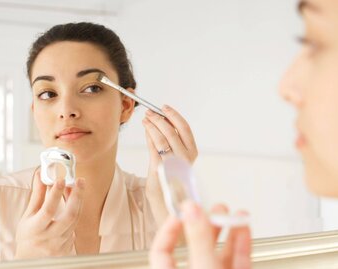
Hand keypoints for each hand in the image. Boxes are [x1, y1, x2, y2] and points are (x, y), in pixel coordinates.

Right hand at [14, 170, 84, 258]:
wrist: (31, 258)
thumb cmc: (28, 234)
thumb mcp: (28, 215)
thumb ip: (37, 195)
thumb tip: (40, 174)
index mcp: (35, 230)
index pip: (48, 210)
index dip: (55, 195)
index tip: (61, 179)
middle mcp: (50, 238)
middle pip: (69, 216)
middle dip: (77, 196)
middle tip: (80, 180)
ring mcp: (61, 243)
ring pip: (75, 219)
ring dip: (78, 200)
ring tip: (78, 185)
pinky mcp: (69, 245)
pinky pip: (76, 224)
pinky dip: (77, 209)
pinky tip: (76, 198)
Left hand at [143, 105, 197, 224]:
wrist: (166, 203)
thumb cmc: (170, 180)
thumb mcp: (173, 158)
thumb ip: (168, 142)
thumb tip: (159, 122)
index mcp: (192, 153)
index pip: (185, 129)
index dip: (174, 116)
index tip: (164, 108)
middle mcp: (185, 158)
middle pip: (173, 131)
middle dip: (160, 118)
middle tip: (150, 112)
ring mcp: (174, 163)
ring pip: (163, 138)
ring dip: (153, 125)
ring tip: (145, 118)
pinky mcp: (161, 169)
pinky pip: (154, 147)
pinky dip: (149, 135)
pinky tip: (146, 128)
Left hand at [149, 201, 250, 268]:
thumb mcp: (203, 267)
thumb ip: (198, 240)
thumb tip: (190, 209)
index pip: (161, 251)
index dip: (169, 228)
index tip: (183, 211)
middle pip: (194, 246)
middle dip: (204, 222)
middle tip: (209, 206)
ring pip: (219, 252)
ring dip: (226, 228)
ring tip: (228, 212)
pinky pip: (238, 260)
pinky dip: (241, 242)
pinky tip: (242, 226)